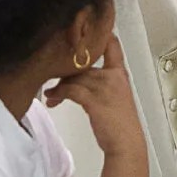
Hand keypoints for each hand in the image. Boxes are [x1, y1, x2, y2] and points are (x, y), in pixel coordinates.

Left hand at [44, 30, 143, 155]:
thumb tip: (75, 80)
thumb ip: (98, 84)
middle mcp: (113, 77)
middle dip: (65, 70)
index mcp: (120, 74)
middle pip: (84, 62)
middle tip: (52, 77)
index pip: (112, 45)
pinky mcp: (94, 101)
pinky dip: (58, 94)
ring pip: (74, 76)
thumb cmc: (119, 125)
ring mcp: (104, 88)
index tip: (81, 31)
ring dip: (58, 85)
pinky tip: (53, 100)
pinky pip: (70, 90)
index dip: (98, 35)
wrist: (126, 145)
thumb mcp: (113, 98)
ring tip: (50, 95)